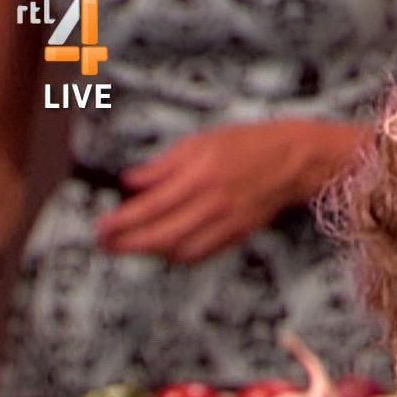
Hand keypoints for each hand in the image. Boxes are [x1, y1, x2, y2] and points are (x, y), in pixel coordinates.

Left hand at [93, 120, 365, 265]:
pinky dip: (179, 254)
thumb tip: (131, 182)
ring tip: (132, 245)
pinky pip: (203, 253)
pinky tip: (165, 247)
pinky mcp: (239, 234)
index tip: (101, 228)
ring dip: (153, 252)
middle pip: (162, 236)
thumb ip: (163, 166)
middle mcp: (213, 204)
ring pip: (182, 251)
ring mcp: (228, 222)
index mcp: (200, 176)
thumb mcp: (200, 142)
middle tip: (106, 245)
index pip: (151, 207)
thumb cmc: (248, 145)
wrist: (294, 160)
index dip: (122, 222)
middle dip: (129, 245)